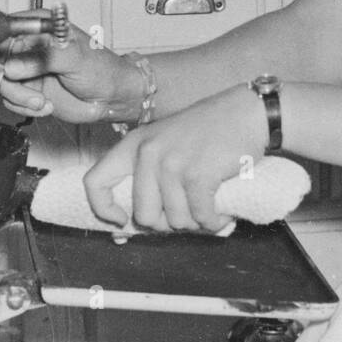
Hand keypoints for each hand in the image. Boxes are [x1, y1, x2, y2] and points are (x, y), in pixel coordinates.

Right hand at [0, 17, 139, 123]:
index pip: (4, 31)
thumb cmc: (102, 69)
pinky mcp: (28, 89)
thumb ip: (42, 58)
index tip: (2, 67)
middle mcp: (28, 46)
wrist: (112, 97)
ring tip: (43, 103)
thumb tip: (11, 66)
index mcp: (38, 26)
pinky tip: (45, 106)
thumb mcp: (74, 58)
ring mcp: (26, 68)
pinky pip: (10, 100)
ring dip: (20, 98)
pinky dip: (24, 107)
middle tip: (31, 96)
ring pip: (2, 83)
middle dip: (10, 82)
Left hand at [84, 84, 265, 232]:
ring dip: (197, 223)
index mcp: (134, 145)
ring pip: (176, 221)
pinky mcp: (198, 174)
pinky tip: (222, 213)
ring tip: (209, 207)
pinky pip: (201, 218)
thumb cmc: (209, 132)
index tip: (121, 221)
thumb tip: (126, 230)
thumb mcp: (167, 144)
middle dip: (169, 224)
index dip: (103, 209)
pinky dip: (214, 222)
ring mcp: (172, 163)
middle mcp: (148, 153)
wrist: (247, 112)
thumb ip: (148, 177)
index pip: (95, 182)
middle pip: (144, 216)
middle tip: (189, 213)